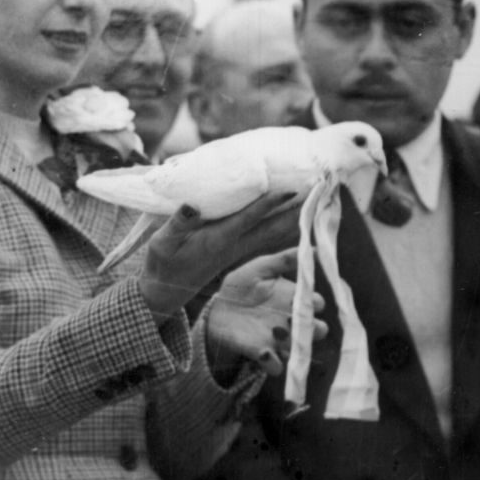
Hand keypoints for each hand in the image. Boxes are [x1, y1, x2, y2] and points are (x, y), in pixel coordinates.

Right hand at [137, 192, 303, 312]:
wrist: (167, 290)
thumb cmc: (163, 263)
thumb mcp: (162, 243)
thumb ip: (177, 225)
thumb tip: (191, 205)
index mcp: (218, 240)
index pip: (248, 219)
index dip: (269, 204)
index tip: (291, 189)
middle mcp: (235, 246)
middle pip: (273, 227)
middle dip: (295, 209)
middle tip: (318, 190)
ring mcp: (240, 250)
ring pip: (275, 233)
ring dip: (296, 216)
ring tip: (317, 198)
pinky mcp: (240, 251)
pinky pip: (269, 237)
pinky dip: (286, 226)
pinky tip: (299, 216)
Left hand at [207, 250, 325, 376]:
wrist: (217, 308)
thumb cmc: (242, 286)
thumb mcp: (261, 267)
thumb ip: (284, 259)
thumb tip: (313, 248)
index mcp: (293, 299)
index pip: (315, 303)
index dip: (316, 302)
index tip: (310, 299)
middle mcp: (291, 321)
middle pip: (316, 329)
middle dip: (315, 328)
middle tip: (304, 322)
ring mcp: (278, 339)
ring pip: (301, 349)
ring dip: (298, 346)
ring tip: (286, 338)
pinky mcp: (263, 354)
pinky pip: (277, 366)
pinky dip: (274, 364)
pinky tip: (265, 353)